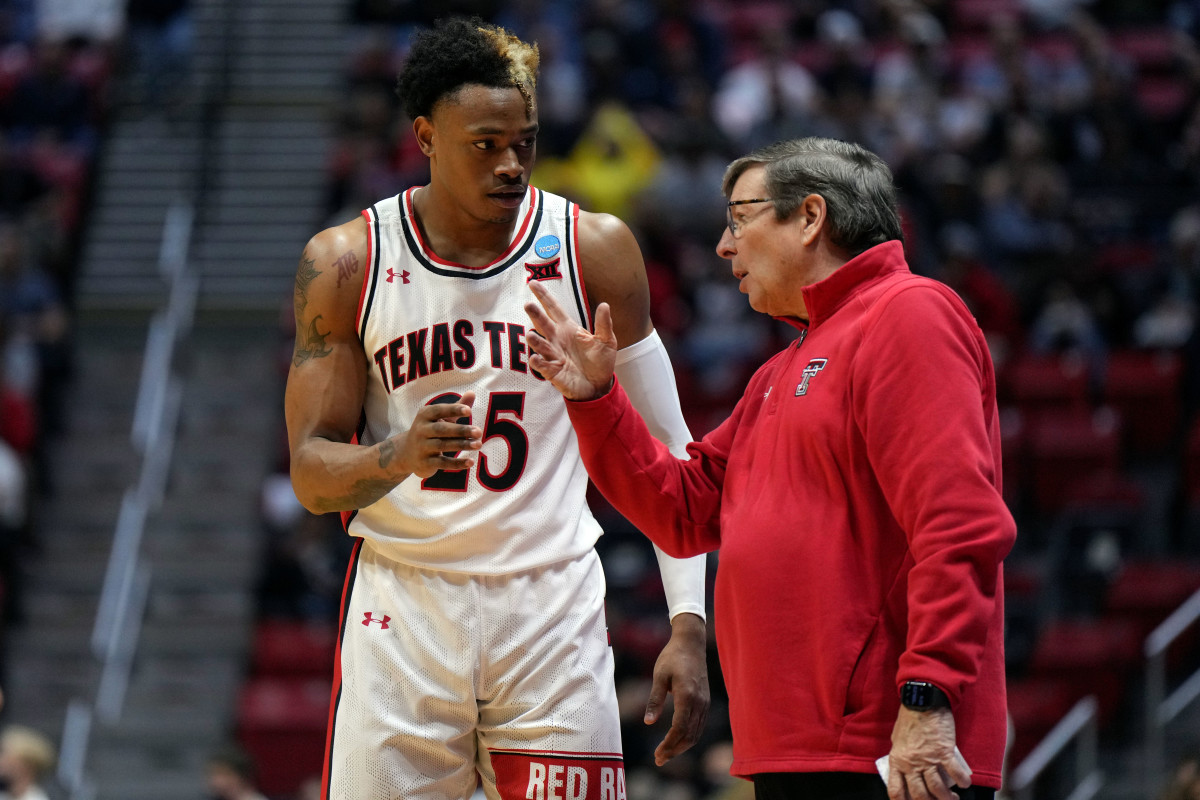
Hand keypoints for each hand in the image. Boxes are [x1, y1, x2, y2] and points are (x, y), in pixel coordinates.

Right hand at [386, 391, 481, 478]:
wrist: (406, 453)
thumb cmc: (430, 431)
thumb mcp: (440, 418)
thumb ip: (456, 407)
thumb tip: (472, 393)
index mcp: (425, 415)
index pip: (439, 410)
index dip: (453, 409)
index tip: (469, 410)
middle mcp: (421, 430)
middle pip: (442, 429)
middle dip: (461, 430)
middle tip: (479, 432)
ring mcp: (422, 447)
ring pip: (443, 445)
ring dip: (462, 445)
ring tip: (478, 445)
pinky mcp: (425, 463)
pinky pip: (443, 463)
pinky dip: (457, 463)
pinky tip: (471, 462)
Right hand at [524, 280, 617, 400]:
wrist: (598, 386)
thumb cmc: (600, 362)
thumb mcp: (606, 341)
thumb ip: (603, 324)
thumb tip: (604, 305)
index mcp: (568, 329)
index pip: (553, 309)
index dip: (543, 296)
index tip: (532, 283)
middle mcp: (557, 340)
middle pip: (543, 324)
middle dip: (535, 315)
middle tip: (528, 304)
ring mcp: (553, 356)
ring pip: (540, 345)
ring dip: (534, 340)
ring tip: (530, 334)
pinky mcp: (553, 372)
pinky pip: (543, 366)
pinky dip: (538, 362)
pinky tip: (535, 358)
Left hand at [644, 612, 708, 764]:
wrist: (691, 643)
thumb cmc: (672, 657)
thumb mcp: (659, 675)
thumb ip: (654, 700)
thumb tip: (648, 723)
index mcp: (687, 695)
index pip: (680, 728)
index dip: (669, 744)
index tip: (657, 754)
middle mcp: (699, 702)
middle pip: (689, 735)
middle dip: (674, 750)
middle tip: (659, 759)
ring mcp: (704, 702)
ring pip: (696, 733)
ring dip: (682, 746)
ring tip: (666, 754)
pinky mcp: (705, 701)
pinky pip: (699, 725)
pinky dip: (689, 737)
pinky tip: (677, 740)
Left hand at [886, 707, 970, 799]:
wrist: (922, 701)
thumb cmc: (910, 718)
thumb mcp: (897, 739)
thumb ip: (902, 755)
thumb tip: (907, 768)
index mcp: (897, 761)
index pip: (896, 790)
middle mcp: (911, 764)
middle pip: (920, 795)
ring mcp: (928, 759)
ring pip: (938, 789)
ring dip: (948, 798)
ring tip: (954, 798)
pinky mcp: (944, 752)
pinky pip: (955, 773)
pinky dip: (962, 781)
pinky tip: (965, 783)